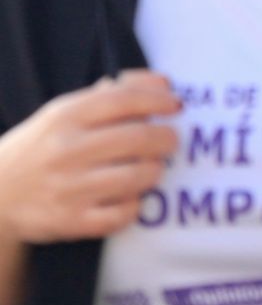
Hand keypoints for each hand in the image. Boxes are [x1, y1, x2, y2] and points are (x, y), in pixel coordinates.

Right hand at [0, 71, 179, 244]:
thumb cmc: (43, 147)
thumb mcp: (65, 112)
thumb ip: (113, 93)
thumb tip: (163, 82)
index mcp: (65, 116)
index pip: (125, 99)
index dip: (159, 100)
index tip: (176, 105)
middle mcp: (66, 150)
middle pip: (139, 138)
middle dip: (167, 139)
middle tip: (171, 141)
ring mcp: (67, 188)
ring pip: (138, 176)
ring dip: (154, 171)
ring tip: (151, 167)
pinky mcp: (70, 221)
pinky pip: (123, 214)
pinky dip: (135, 205)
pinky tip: (129, 197)